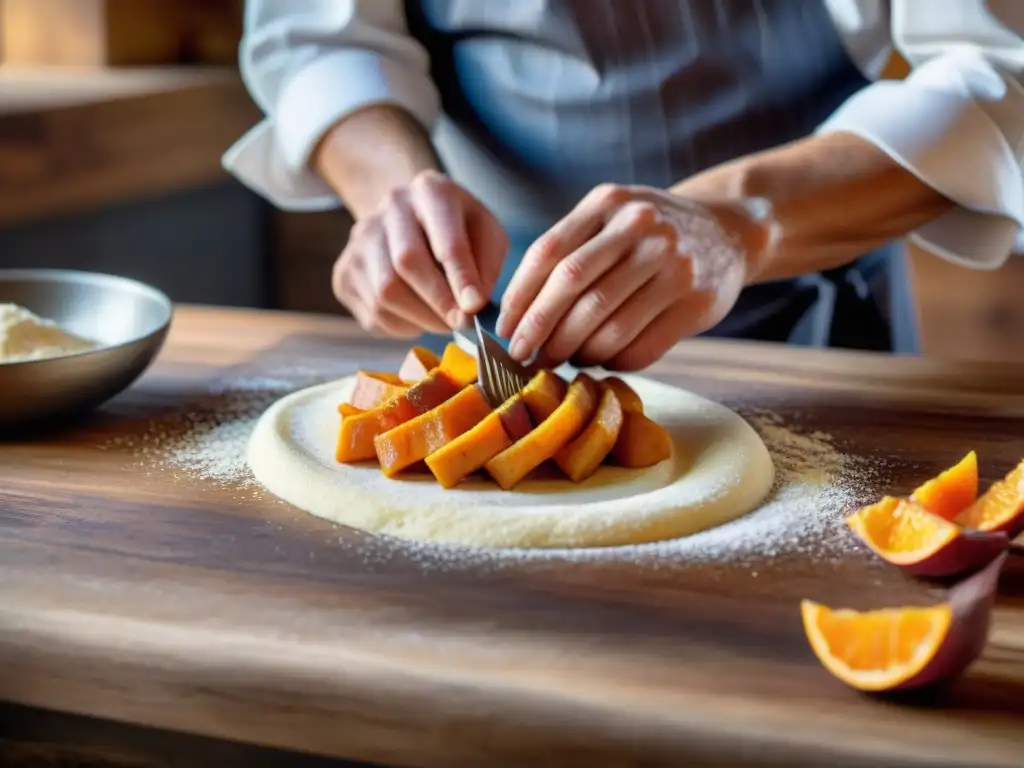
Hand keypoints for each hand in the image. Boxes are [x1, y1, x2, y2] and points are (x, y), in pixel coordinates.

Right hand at [333, 170, 508, 336]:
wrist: (409, 218)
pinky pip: (372, 312)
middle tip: (461, 323)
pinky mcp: (344, 272)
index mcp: (431, 191)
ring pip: (385, 292)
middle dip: (438, 301)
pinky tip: (417, 316)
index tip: (474, 307)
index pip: (445, 239)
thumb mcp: (485, 234)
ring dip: (421, 318)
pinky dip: (401, 324)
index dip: (461, 277)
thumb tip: (473, 305)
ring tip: (443, 322)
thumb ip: (486, 265)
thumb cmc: (457, 229)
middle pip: (407, 262)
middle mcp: (390, 208)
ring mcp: (360, 239)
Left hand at [496, 184, 771, 369]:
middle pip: (573, 287)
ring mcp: (674, 265)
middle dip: (540, 329)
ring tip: (562, 359)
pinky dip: (613, 361)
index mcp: (608, 203)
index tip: (505, 329)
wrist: (730, 233)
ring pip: (607, 324)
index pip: (549, 253)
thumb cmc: (651, 234)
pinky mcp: (697, 302)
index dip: (520, 297)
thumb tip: (517, 314)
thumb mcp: (612, 218)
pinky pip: (642, 347)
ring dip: (576, 351)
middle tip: (525, 355)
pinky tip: (602, 360)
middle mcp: (642, 228)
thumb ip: (569, 249)